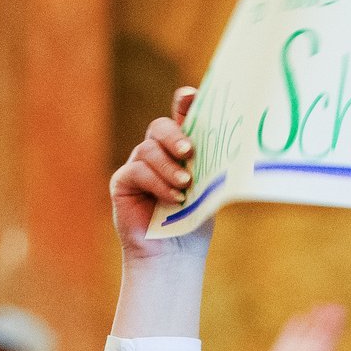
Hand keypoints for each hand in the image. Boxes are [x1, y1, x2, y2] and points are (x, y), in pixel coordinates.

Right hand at [111, 89, 212, 261]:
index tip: (191, 96)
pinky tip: (173, 198)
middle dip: (174, 135)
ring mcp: (138, 166)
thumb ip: (209, 164)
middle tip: (188, 151)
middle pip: (159, 127)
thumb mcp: (207, 188)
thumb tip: (228, 144)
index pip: (180, 117)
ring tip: (185, 185)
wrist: (173, 255)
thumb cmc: (193, 220)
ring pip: (148, 149)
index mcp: (179, 148)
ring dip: (169, 167)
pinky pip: (137, 171)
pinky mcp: (123, 182)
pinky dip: (157, 183)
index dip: (184, 103)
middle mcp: (157, 153)